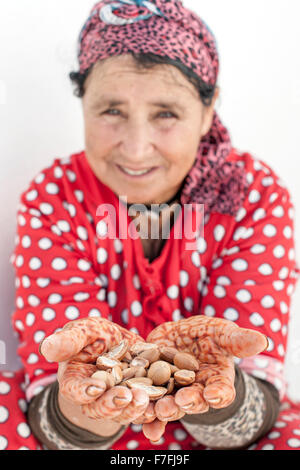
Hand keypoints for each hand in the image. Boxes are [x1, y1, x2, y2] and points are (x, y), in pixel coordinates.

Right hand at [40, 318, 149, 429]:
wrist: (117, 343)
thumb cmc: (92, 336)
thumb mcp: (82, 331)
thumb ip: (68, 340)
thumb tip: (47, 347)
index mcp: (75, 381)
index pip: (75, 390)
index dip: (84, 390)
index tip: (96, 386)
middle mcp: (95, 398)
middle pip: (100, 408)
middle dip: (112, 404)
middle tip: (125, 396)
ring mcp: (117, 402)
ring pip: (124, 412)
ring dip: (133, 410)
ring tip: (143, 398)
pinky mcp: (138, 400)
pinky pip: (145, 412)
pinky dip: (153, 417)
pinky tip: (159, 415)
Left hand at [138, 316, 267, 441]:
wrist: (182, 337)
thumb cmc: (209, 336)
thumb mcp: (223, 333)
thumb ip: (238, 340)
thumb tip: (263, 340)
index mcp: (217, 381)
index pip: (222, 391)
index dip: (219, 394)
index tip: (214, 393)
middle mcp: (197, 392)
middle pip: (195, 402)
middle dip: (189, 402)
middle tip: (182, 401)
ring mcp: (175, 393)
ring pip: (171, 406)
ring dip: (165, 411)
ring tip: (159, 410)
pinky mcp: (155, 389)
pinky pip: (151, 406)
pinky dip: (148, 417)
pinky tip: (144, 421)